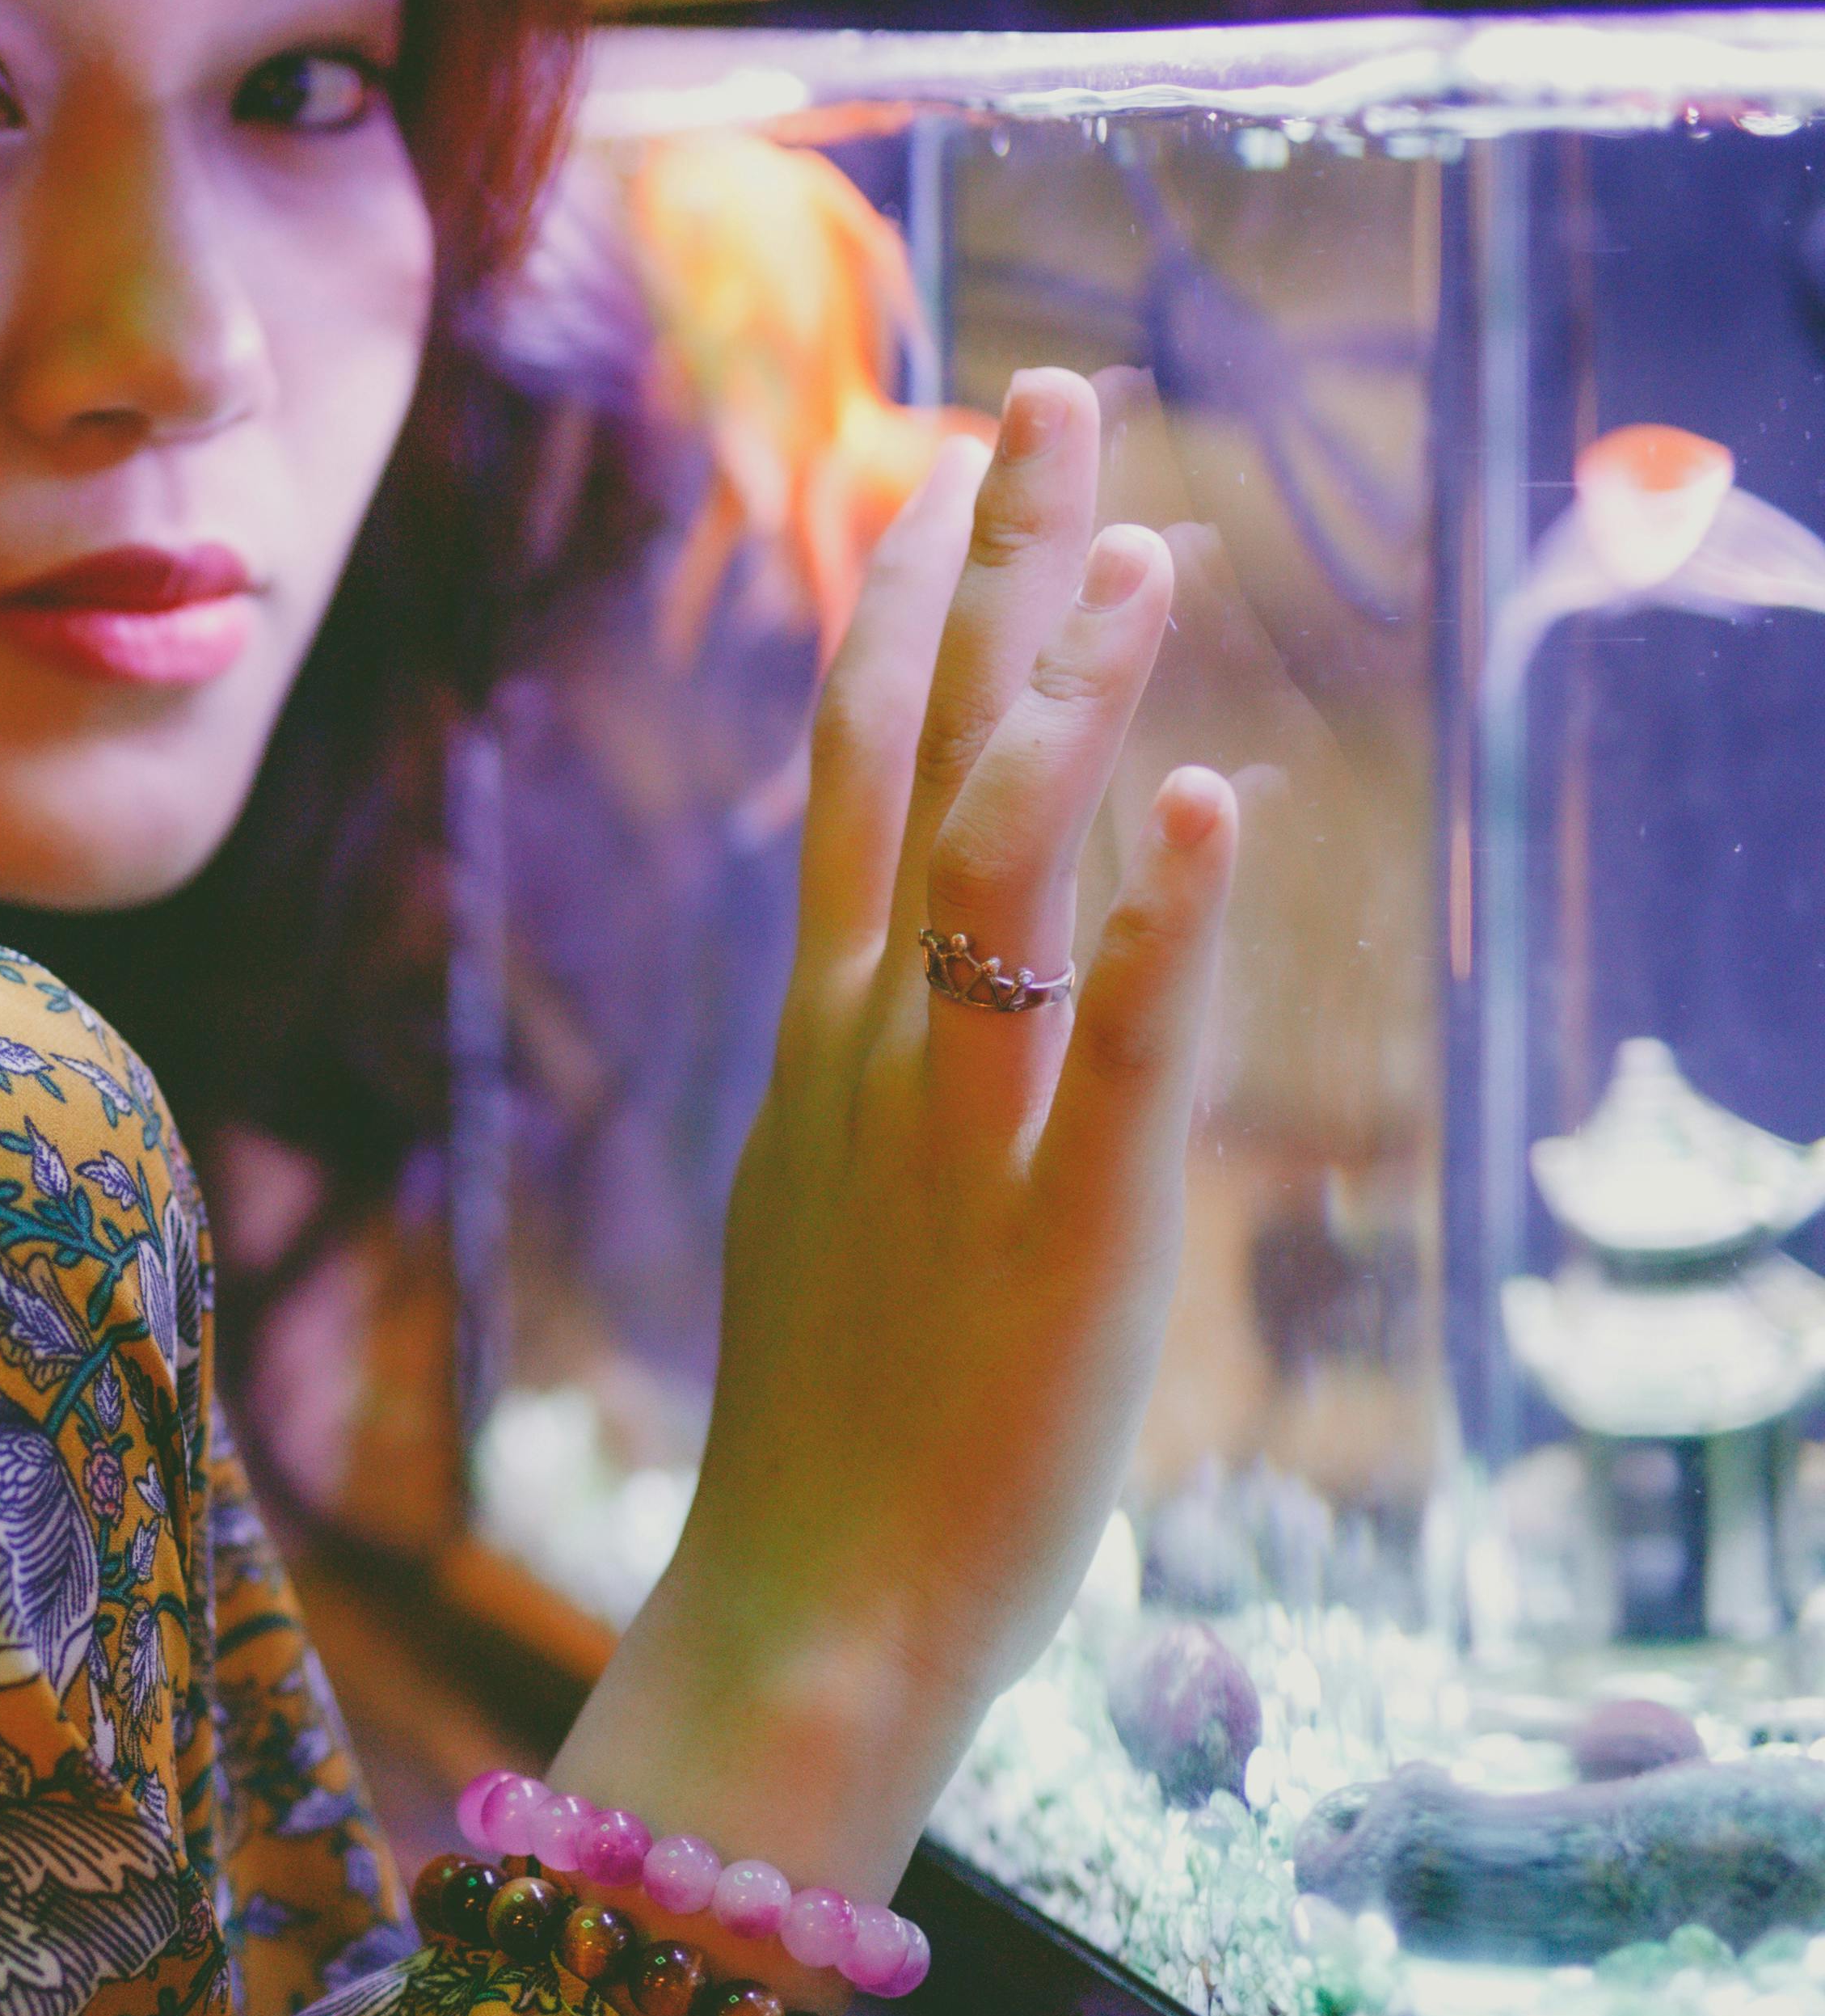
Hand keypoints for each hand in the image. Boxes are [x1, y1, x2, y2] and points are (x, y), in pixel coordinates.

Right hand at [561, 366, 1237, 1913]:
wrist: (807, 1615)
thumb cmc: (836, 1437)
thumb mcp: (831, 1208)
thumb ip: (874, 1081)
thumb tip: (917, 989)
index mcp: (825, 1041)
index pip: (854, 771)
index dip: (902, 604)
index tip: (946, 470)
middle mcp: (875, 1050)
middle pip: (919, 758)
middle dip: (989, 570)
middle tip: (1051, 400)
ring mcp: (959, 1134)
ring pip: (1002, 870)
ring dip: (1071, 696)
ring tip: (1146, 547)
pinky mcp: (1063, 1233)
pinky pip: (1114, 1048)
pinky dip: (1160, 919)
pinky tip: (1207, 798)